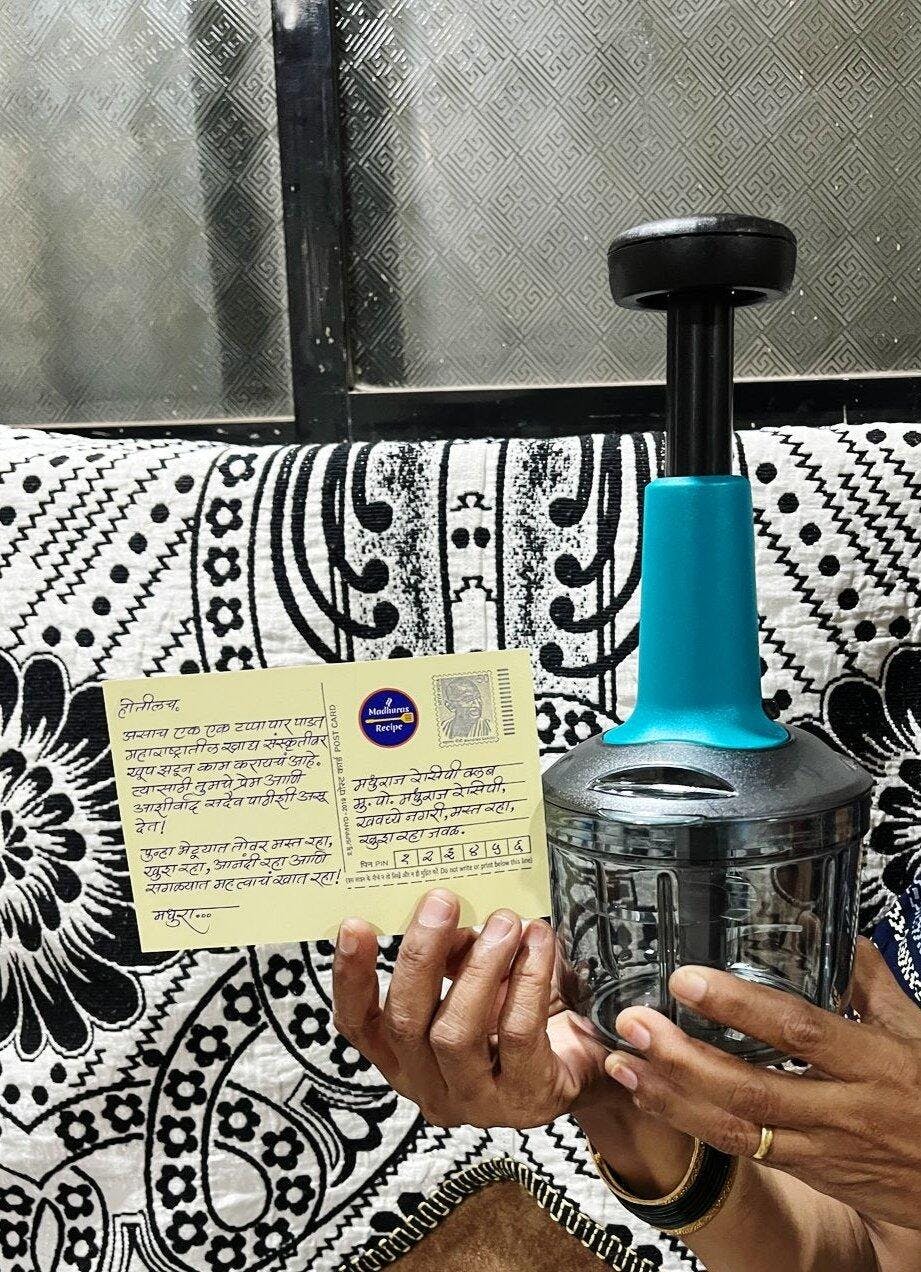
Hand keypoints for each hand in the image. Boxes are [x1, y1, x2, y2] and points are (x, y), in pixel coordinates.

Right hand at [332, 889, 609, 1128]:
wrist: (588, 1059)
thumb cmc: (523, 1013)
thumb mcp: (477, 979)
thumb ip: (452, 956)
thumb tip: (443, 921)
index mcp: (404, 1058)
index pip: (359, 1025)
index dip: (351, 978)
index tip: (355, 924)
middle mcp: (430, 1088)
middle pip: (405, 1025)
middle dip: (421, 956)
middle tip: (441, 901)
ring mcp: (477, 1103)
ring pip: (455, 1034)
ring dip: (479, 967)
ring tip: (503, 921)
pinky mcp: (526, 1100)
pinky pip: (517, 1034)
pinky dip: (526, 980)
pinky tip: (538, 943)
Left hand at [606, 938, 920, 1228]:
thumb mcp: (918, 1030)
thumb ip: (871, 980)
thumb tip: (835, 932)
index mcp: (873, 1063)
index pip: (798, 1031)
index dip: (739, 1005)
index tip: (686, 980)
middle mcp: (844, 1110)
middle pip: (753, 1089)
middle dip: (685, 1058)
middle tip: (636, 1024)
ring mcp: (823, 1149)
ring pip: (738, 1130)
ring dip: (673, 1098)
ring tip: (624, 1064)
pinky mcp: (809, 1174)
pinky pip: (743, 1151)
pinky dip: (692, 1124)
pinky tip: (654, 1097)